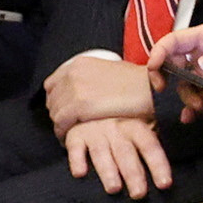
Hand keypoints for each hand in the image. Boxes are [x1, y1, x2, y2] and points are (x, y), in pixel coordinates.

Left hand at [44, 53, 159, 134]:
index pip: (53, 83)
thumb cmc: (139, 83)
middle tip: (67, 124)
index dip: (56, 99)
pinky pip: (61, 123)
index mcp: (80, 63)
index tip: (63, 109)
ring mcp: (74, 89)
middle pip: (51, 98)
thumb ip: (93, 78)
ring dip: (60, 124)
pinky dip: (62, 133)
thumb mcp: (111, 70)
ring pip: (54, 112)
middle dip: (57, 112)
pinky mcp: (79, 106)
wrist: (150, 89)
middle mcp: (73, 73)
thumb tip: (86, 90)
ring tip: (69, 133)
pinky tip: (69, 139)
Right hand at [64, 115, 170, 198]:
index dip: (158, 165)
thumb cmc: (121, 130)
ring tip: (114, 189)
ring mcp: (95, 132)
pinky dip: (76, 160)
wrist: (88, 111)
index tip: (164, 184)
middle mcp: (116, 129)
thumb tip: (172, 168)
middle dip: (133, 174)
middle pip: (126, 153)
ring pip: (102, 153)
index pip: (150, 146)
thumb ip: (152, 146)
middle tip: (139, 194)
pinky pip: (75, 148)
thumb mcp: (138, 129)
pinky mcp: (75, 136)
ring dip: (108, 171)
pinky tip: (80, 174)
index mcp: (136, 128)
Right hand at [148, 23, 202, 113]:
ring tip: (196, 107)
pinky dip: (195, 107)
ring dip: (186, 96)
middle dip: (167, 77)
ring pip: (187, 84)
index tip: (153, 68)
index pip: (176, 41)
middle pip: (175, 64)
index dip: (160, 52)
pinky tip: (192, 116)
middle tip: (164, 90)